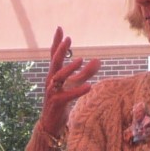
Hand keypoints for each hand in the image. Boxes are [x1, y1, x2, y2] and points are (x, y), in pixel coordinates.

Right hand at [36, 26, 101, 141]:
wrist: (52, 122)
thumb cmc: (62, 101)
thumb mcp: (75, 84)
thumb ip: (86, 72)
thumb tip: (98, 60)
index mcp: (54, 74)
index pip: (54, 55)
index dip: (56, 42)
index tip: (60, 28)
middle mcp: (51, 81)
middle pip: (54, 63)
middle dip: (60, 50)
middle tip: (68, 39)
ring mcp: (53, 92)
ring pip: (58, 78)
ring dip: (69, 69)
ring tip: (81, 60)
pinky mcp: (57, 103)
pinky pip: (68, 96)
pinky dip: (78, 90)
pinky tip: (89, 86)